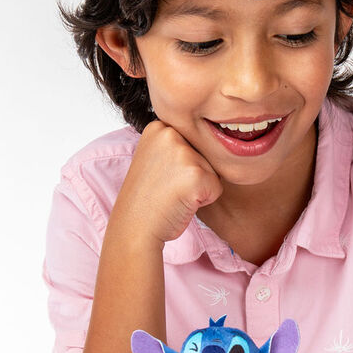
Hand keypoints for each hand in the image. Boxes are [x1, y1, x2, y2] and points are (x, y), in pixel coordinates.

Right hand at [109, 121, 222, 246]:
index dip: (183, 165)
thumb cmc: (149, 197)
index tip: (162, 175)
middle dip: (194, 174)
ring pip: (213, 170)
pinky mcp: (196, 173)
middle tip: (168, 187)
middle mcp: (170, 133)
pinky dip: (205, 200)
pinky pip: (217, 188)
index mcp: (159, 126)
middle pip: (206, 154)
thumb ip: (177, 146)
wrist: (135, 226)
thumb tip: (215, 139)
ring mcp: (183, 152)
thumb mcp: (157, 159)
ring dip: (200, 187)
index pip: (194, 142)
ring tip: (174, 194)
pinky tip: (182, 202)